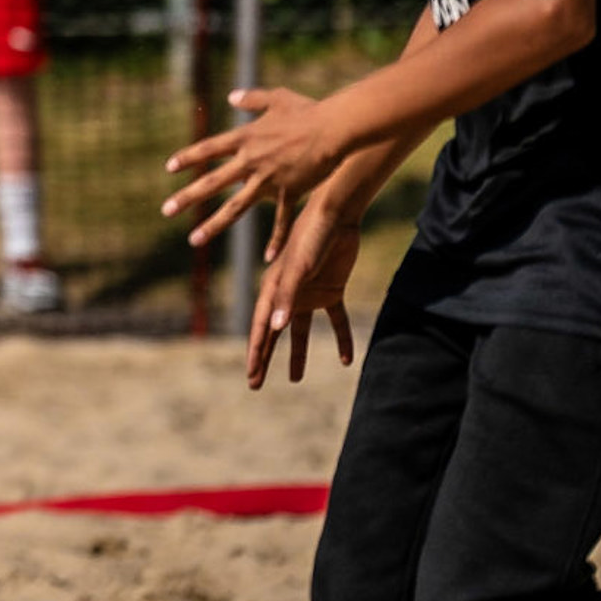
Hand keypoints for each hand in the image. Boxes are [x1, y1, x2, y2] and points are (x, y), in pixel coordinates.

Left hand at [161, 85, 340, 247]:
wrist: (335, 129)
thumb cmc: (309, 111)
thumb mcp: (278, 98)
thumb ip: (253, 98)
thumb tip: (232, 97)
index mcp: (245, 138)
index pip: (208, 149)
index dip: (188, 158)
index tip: (169, 168)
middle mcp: (250, 161)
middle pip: (212, 182)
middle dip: (187, 197)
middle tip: (166, 210)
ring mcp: (269, 180)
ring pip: (235, 207)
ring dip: (213, 224)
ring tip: (193, 239)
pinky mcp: (290, 192)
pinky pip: (281, 221)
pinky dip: (276, 239)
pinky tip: (268, 258)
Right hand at [245, 193, 361, 389]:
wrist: (337, 216)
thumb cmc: (311, 237)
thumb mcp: (299, 268)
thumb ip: (287, 297)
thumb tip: (275, 329)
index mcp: (273, 289)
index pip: (261, 327)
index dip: (256, 352)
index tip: (252, 375)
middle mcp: (288, 294)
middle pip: (274, 333)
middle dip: (265, 358)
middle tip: (256, 384)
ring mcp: (309, 293)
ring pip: (301, 331)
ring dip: (298, 354)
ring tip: (295, 379)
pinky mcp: (332, 290)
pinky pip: (336, 320)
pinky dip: (342, 339)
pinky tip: (348, 360)